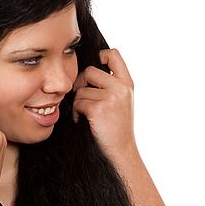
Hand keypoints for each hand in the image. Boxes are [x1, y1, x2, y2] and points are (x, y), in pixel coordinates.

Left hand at [72, 48, 137, 162]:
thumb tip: (86, 71)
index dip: (100, 57)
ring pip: (81, 90)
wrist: (121, 151)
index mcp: (127, 83)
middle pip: (89, 71)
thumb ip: (111, 84)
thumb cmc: (117, 128)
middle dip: (81, 85)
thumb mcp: (122, 101)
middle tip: (83, 99)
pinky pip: (78, 103)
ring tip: (86, 115)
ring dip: (78, 103)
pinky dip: (77, 113)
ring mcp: (111, 97)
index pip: (112, 54)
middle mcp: (121, 87)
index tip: (93, 72)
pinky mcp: (99, 109)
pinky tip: (83, 121)